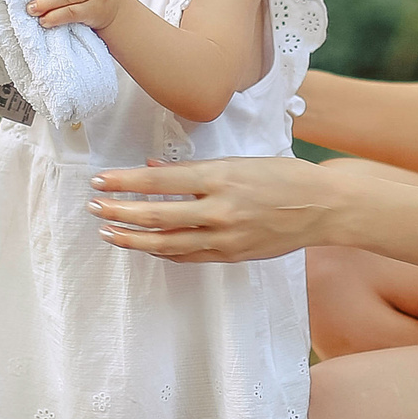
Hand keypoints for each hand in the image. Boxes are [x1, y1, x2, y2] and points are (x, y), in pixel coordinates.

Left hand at [88, 157, 336, 262]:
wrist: (324, 208)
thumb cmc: (284, 176)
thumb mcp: (239, 162)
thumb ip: (194, 168)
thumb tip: (153, 167)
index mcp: (220, 177)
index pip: (158, 181)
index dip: (124, 182)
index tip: (99, 181)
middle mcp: (219, 209)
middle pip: (156, 215)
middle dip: (118, 212)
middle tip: (94, 208)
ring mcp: (225, 237)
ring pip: (166, 243)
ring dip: (132, 239)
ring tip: (108, 233)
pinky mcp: (232, 256)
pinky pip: (188, 257)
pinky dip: (163, 252)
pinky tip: (146, 246)